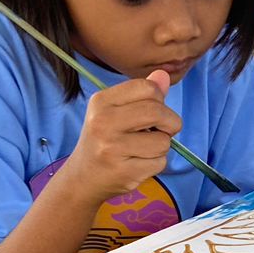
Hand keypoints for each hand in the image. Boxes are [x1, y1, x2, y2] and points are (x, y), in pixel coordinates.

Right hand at [58, 71, 180, 202]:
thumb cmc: (105, 139)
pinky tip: (138, 163)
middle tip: (162, 131)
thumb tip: (164, 75)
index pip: (148, 88)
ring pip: (163, 141)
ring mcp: (112, 148)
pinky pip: (159, 163)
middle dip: (170, 122)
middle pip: (157, 112)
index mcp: (101, 101)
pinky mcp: (124, 172)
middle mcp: (103, 122)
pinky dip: (156, 164)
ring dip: (161, 146)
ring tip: (143, 149)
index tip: (155, 111)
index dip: (160, 100)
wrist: (83, 177)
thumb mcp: (116, 111)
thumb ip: (142, 94)